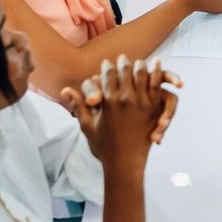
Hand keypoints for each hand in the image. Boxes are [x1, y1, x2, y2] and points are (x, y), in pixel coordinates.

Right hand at [61, 56, 178, 171]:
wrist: (125, 162)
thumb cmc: (104, 146)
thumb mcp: (87, 126)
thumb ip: (78, 105)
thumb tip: (64, 90)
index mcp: (108, 101)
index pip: (108, 75)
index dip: (107, 66)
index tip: (107, 63)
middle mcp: (125, 99)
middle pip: (125, 71)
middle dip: (123, 63)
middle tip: (122, 58)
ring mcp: (141, 102)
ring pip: (141, 74)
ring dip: (139, 65)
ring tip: (137, 62)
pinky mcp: (153, 108)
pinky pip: (157, 84)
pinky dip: (157, 71)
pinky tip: (157, 63)